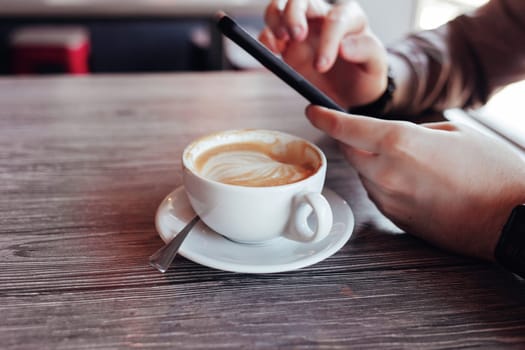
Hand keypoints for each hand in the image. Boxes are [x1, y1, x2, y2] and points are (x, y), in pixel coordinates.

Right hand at [259, 0, 387, 108]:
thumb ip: (367, 52)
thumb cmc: (364, 76)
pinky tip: (272, 52)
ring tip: (280, 42)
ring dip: (275, 19)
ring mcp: (303, 28)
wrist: (350, 92)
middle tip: (295, 37)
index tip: (322, 65)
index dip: (327, 40)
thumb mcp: (376, 68)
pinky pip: (269, 32)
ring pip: (281, 6)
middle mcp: (323, 17)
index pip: (336, 19)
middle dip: (294, 14)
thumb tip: (345, 46)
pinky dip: (266, 39)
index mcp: (349, 19)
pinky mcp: (287, 44)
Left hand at [306, 105, 524, 259]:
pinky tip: (412, 182)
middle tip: (365, 133)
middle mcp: (386, 173)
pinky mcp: (396, 219)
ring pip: (364, 174)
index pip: (347, 128)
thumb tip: (395, 138)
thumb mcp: (454, 133)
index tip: (313, 111)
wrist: (512, 218)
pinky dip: (384, 183)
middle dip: (352, 140)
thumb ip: (414, 132)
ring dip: (372, 163)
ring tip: (408, 160)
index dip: (325, 118)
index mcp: (400, 143)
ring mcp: (389, 200)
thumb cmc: (492, 171)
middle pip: (350, 152)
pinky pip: (378, 194)